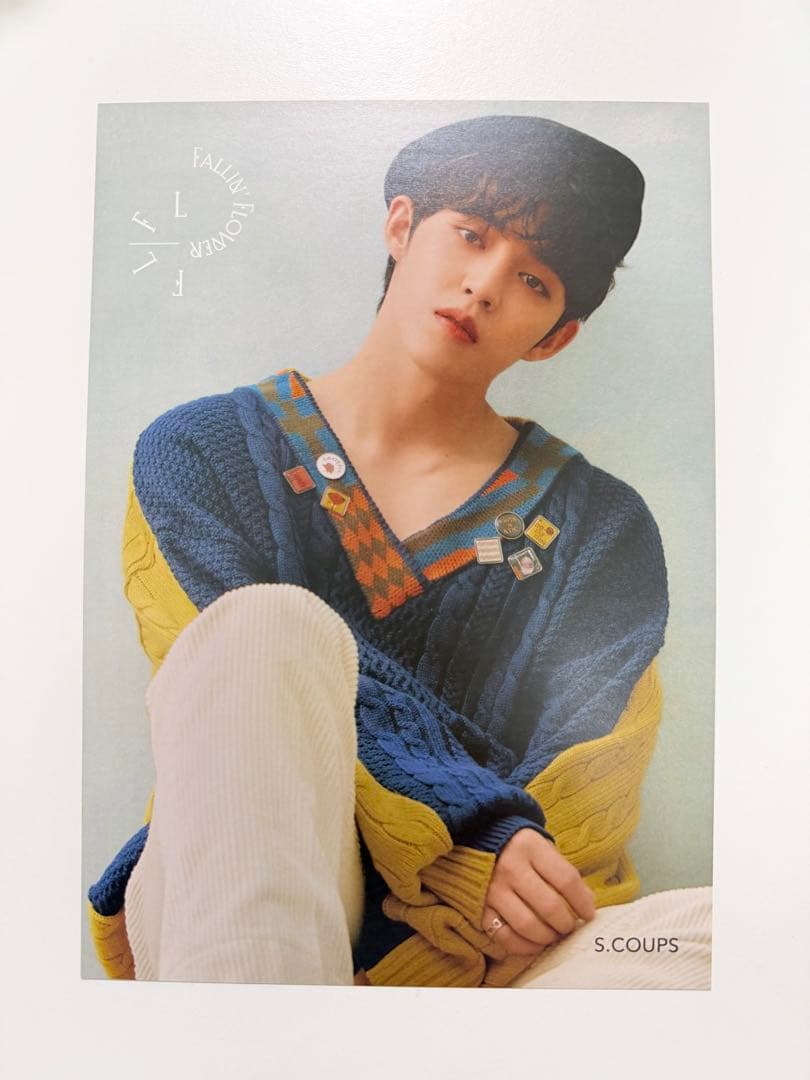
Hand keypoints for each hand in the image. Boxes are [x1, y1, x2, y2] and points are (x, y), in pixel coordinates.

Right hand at [482, 828, 595, 956]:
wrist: (476, 839)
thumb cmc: (517, 847)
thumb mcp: (541, 847)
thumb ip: (562, 872)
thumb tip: (588, 903)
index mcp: (530, 847)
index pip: (566, 880)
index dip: (583, 902)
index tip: (588, 914)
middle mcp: (510, 867)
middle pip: (549, 907)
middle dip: (566, 924)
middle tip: (570, 927)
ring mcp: (493, 890)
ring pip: (529, 925)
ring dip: (548, 937)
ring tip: (554, 935)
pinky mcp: (480, 908)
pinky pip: (505, 937)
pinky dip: (525, 947)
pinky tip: (535, 943)